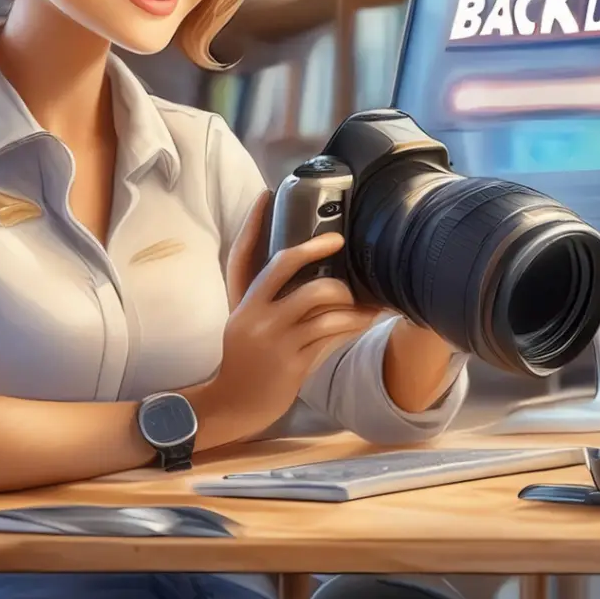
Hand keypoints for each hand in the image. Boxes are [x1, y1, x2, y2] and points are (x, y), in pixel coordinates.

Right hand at [196, 191, 377, 446]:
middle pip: (286, 265)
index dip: (253, 221)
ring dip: (348, 296)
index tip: (266, 194)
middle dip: (317, 248)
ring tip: (366, 298)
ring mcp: (274, 337)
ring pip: (319, 299)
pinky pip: (331, 332)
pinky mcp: (293, 361)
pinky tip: (366, 319)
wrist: (233, 405)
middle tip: (340, 242)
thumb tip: (306, 272)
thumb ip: (267, 300)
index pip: (243, 253)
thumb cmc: (245, 361)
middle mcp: (254, 314)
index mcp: (241, 301)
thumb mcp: (246, 324)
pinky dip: (353, 322)